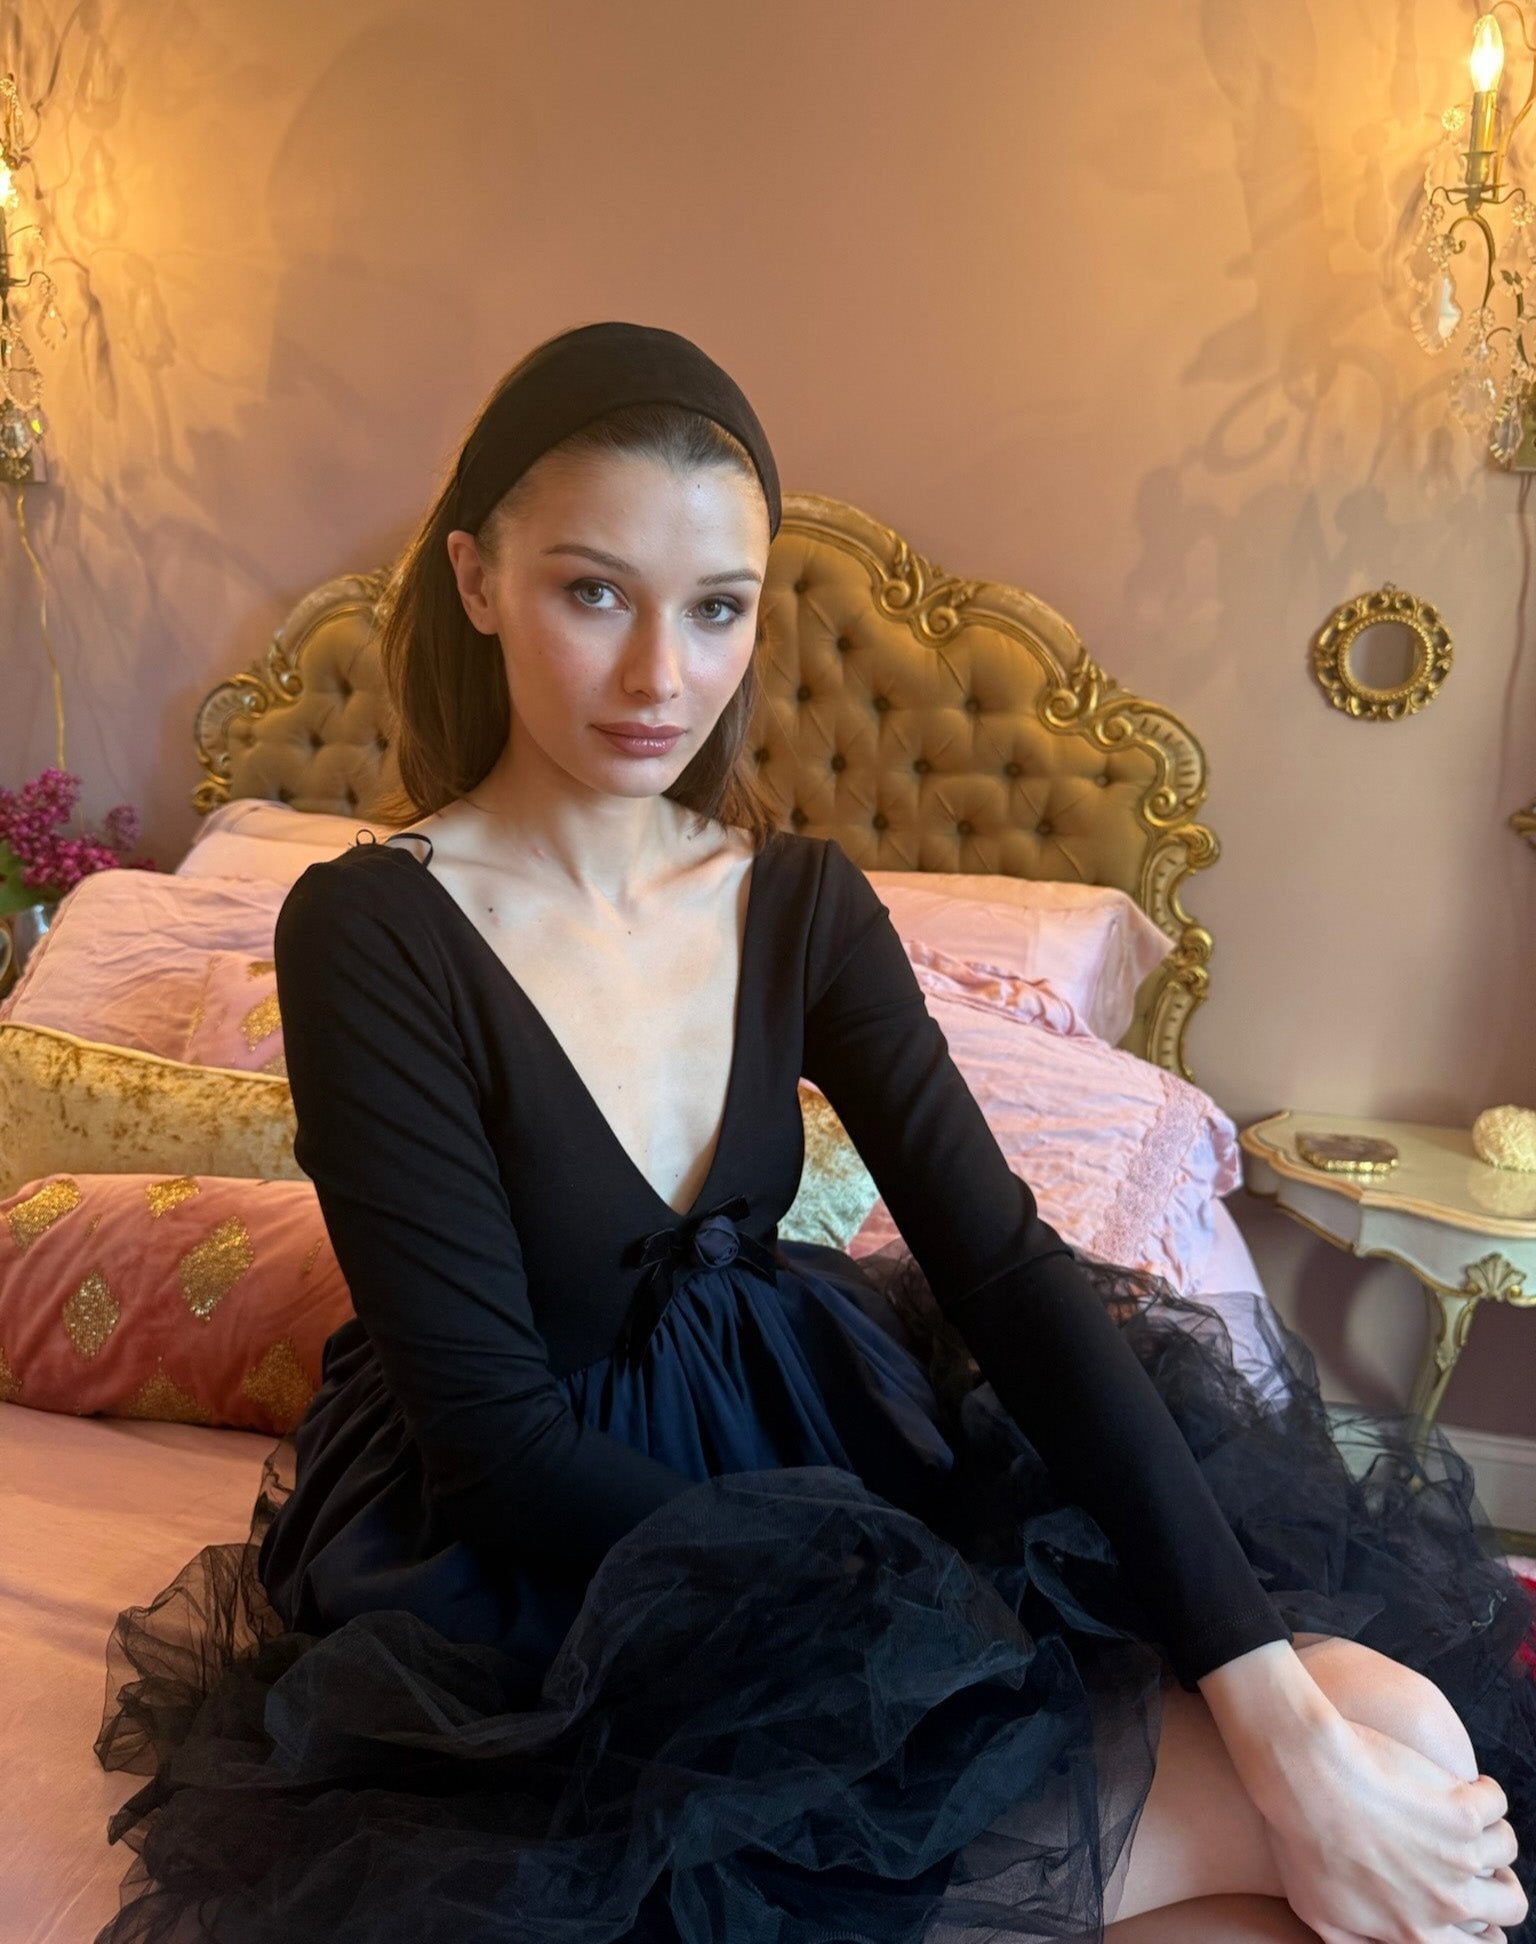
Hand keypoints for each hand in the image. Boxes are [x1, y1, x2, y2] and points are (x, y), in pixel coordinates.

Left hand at [1248, 1707, 1521, 1941]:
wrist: (1305, 1774)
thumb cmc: (1301, 1839)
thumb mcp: (1320, 1913)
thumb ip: (1360, 1943)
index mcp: (1417, 1934)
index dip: (1484, 1926)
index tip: (1475, 1902)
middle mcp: (1447, 1904)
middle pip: (1510, 1904)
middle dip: (1496, 1881)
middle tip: (1472, 1854)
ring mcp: (1459, 1858)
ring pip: (1504, 1847)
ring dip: (1484, 1827)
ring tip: (1457, 1811)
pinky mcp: (1462, 1812)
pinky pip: (1495, 1803)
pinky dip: (1482, 1792)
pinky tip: (1457, 1783)